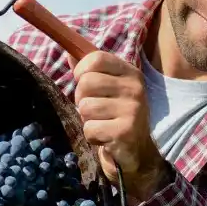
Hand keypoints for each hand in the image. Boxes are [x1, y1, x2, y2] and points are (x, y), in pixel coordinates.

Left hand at [72, 50, 167, 202]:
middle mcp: (135, 88)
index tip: (83, 81)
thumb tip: (69, 53)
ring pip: (85, 107)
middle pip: (86, 83)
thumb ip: (90, 71)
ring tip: (103, 124)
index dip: (81, 70)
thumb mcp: (108, 89)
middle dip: (82, 99)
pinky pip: (89, 128)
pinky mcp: (125, 131)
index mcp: (131, 73)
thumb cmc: (117, 116)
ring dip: (87, 120)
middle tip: (96, 110)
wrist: (137, 152)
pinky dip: (92, 136)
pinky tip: (106, 138)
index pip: (95, 59)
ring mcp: (132, 110)